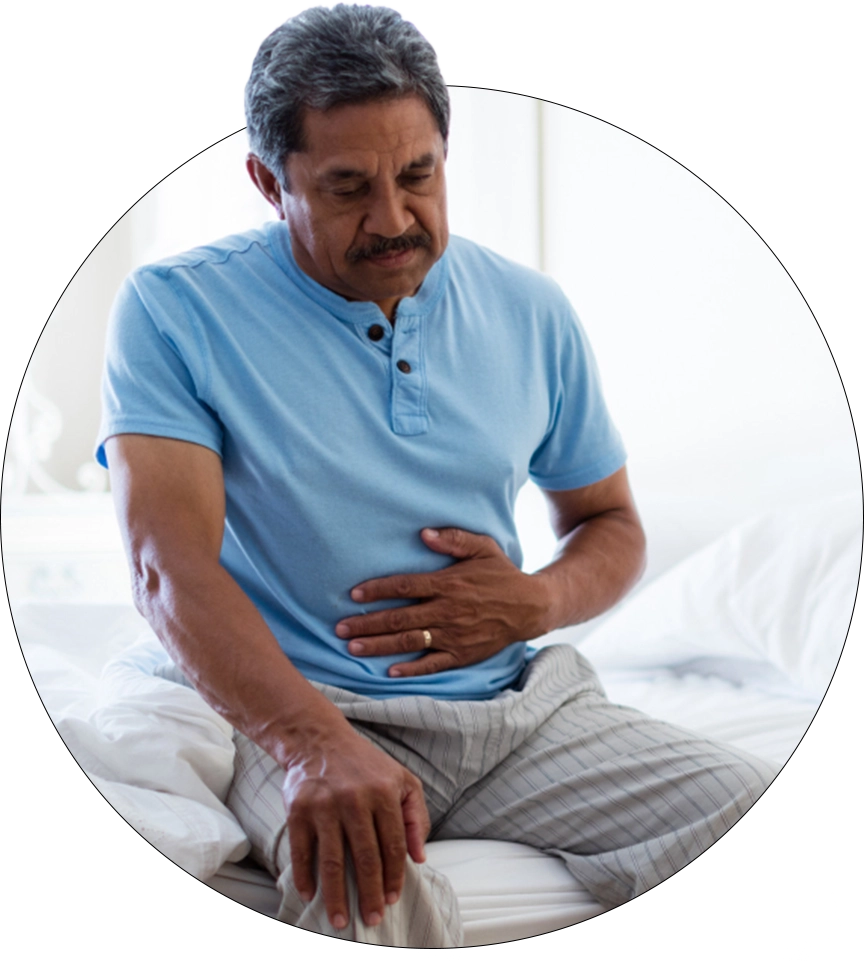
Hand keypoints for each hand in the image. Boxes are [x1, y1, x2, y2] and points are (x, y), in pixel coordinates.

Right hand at [282, 725, 429, 930]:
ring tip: (340, 920)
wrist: (319, 739)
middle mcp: (355, 799)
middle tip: (372, 919)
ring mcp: (325, 805)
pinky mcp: (298, 809)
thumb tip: (420, 857)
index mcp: (384, 792)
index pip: (393, 846)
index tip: (391, 899)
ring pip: (333, 862)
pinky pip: (302, 851)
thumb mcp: (402, 780)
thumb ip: (416, 816)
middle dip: (370, 894)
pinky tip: (310, 895)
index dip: (394, 877)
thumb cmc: (365, 764)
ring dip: (337, 896)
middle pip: (366, 858)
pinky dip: (305, 876)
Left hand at [335, 527, 551, 676]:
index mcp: (448, 584)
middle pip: (399, 618)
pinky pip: (433, 664)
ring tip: (353, 648)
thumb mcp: (483, 547)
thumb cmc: (502, 574)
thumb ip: (453, 539)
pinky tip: (390, 672)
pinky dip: (411, 669)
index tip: (353, 594)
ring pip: (409, 642)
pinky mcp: (462, 654)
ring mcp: (453, 635)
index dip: (377, 590)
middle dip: (367, 623)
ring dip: (379, 645)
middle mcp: (447, 611)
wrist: (531, 606)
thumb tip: (423, 534)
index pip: (404, 587)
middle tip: (340, 628)